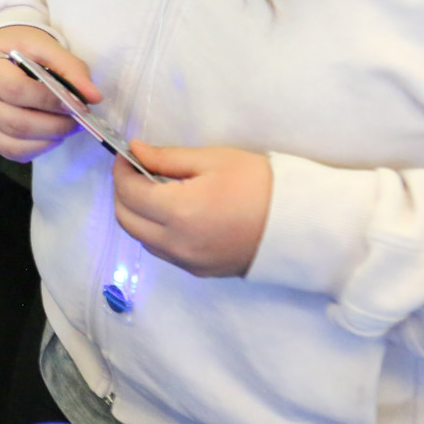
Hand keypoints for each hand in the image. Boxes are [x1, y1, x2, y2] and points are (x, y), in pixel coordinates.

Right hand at [0, 27, 99, 162]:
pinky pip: (11, 151)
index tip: (77, 103)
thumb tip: (94, 97)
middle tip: (78, 119)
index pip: (15, 90)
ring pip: (12, 143)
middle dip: (53, 125)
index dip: (49, 100)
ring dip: (47, 140)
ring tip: (68, 127)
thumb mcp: (44, 45)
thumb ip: (70, 68)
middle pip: (14, 122)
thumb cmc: (19, 45)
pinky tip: (51, 134)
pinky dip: (37, 149)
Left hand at [113, 144, 271, 277]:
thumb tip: (135, 151)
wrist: (303, 225)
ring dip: (137, 214)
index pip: (128, 192)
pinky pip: (163, 251)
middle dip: (123, 193)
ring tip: (155, 191)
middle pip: (126, 220)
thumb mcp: (214, 160)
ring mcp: (188, 261)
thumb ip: (167, 158)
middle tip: (136, 172)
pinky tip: (173, 213)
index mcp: (179, 211)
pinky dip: (155, 232)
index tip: (128, 155)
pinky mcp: (200, 271)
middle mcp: (177, 243)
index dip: (121, 170)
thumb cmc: (262, 185)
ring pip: (142, 238)